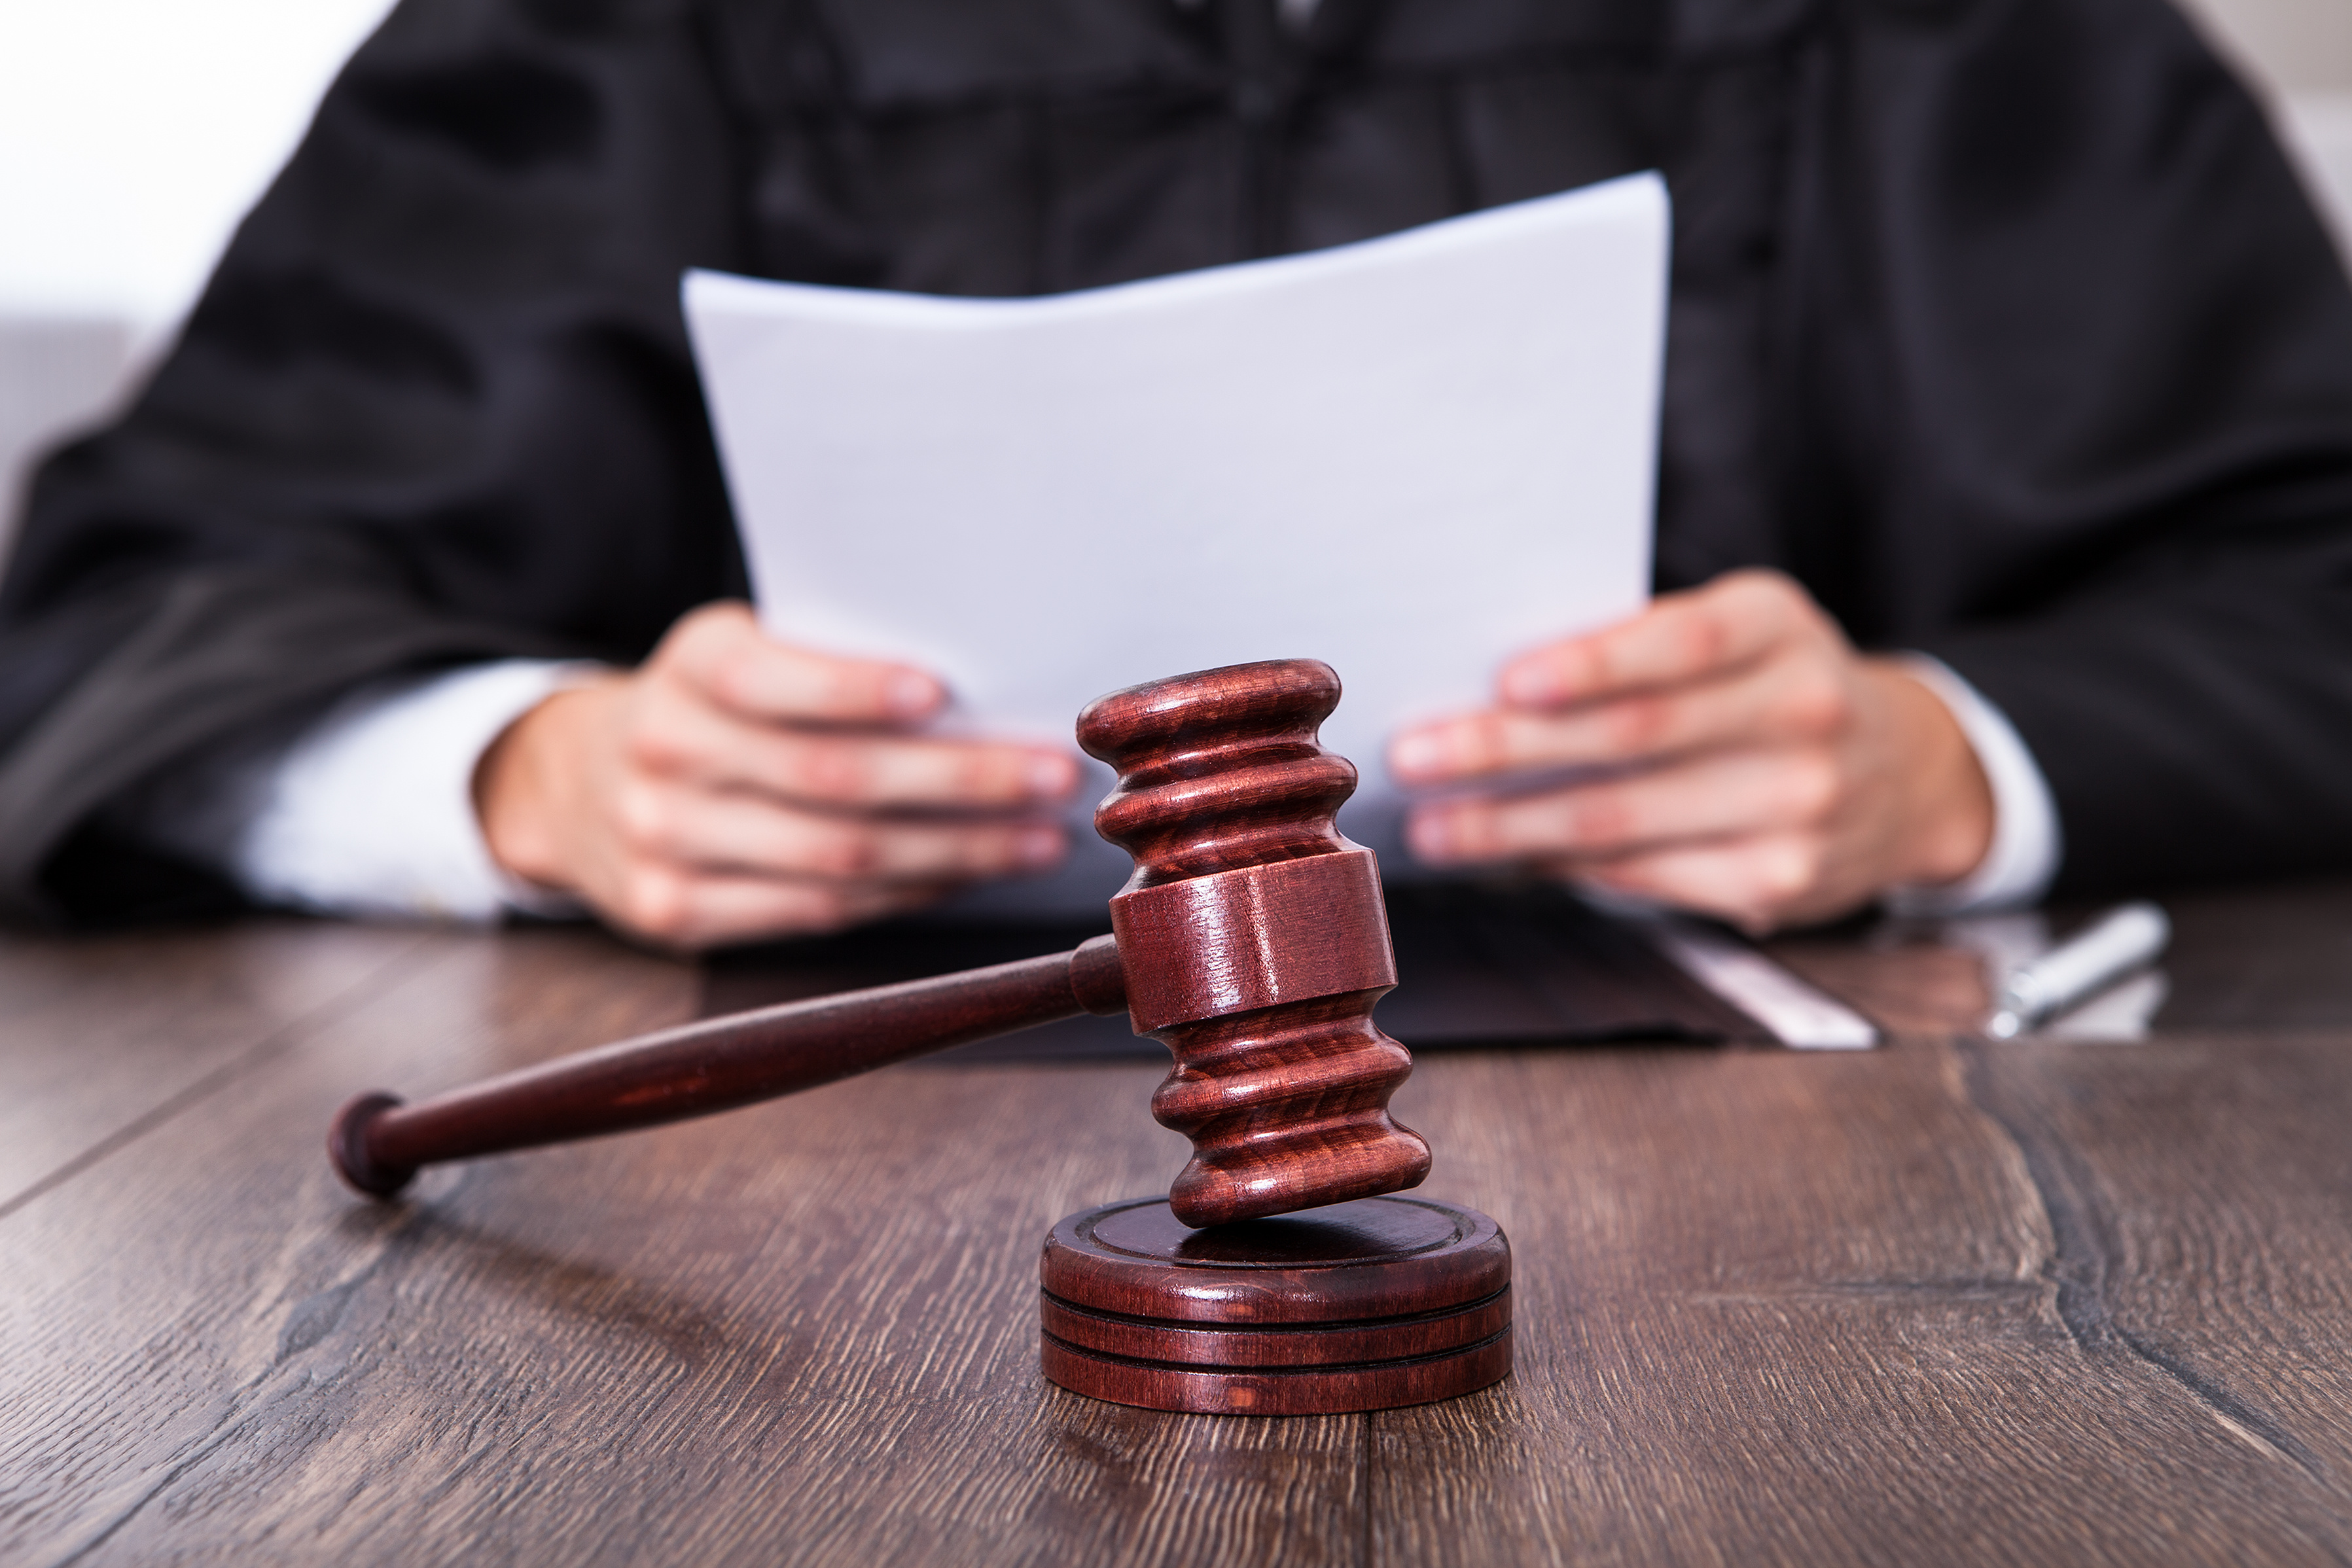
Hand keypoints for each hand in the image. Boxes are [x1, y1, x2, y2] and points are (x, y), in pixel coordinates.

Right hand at [474, 602, 1078, 949]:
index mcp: (690, 667)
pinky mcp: (673, 912)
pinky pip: (816, 909)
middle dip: (958, 781)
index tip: (939, 693)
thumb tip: (982, 691)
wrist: (569, 781)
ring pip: (836, 857)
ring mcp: (662, 841)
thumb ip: (826, 660)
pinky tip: (966, 875)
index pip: (769, 678)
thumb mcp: (738, 651)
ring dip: (955, 851)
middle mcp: (665, 750)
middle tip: (1048, 776)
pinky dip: (904, 892)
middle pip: (831, 779)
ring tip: (1037, 838)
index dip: (851, 689)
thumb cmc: (708, 705)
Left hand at [1387, 570, 1992, 931]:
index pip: (1683, 642)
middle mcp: (1801, 712)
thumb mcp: (1736, 633)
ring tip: (1433, 826)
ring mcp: (1798, 806)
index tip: (1508, 681)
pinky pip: (1641, 874)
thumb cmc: (1769, 686)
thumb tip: (1489, 687)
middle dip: (1507, 751)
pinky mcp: (1778, 881)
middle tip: (1415, 756)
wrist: (1904, 775)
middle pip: (1633, 737)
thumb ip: (1639, 645)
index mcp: (1779, 625)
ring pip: (1623, 820)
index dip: (1595, 663)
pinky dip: (1561, 865)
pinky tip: (1504, 857)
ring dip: (1510, 827)